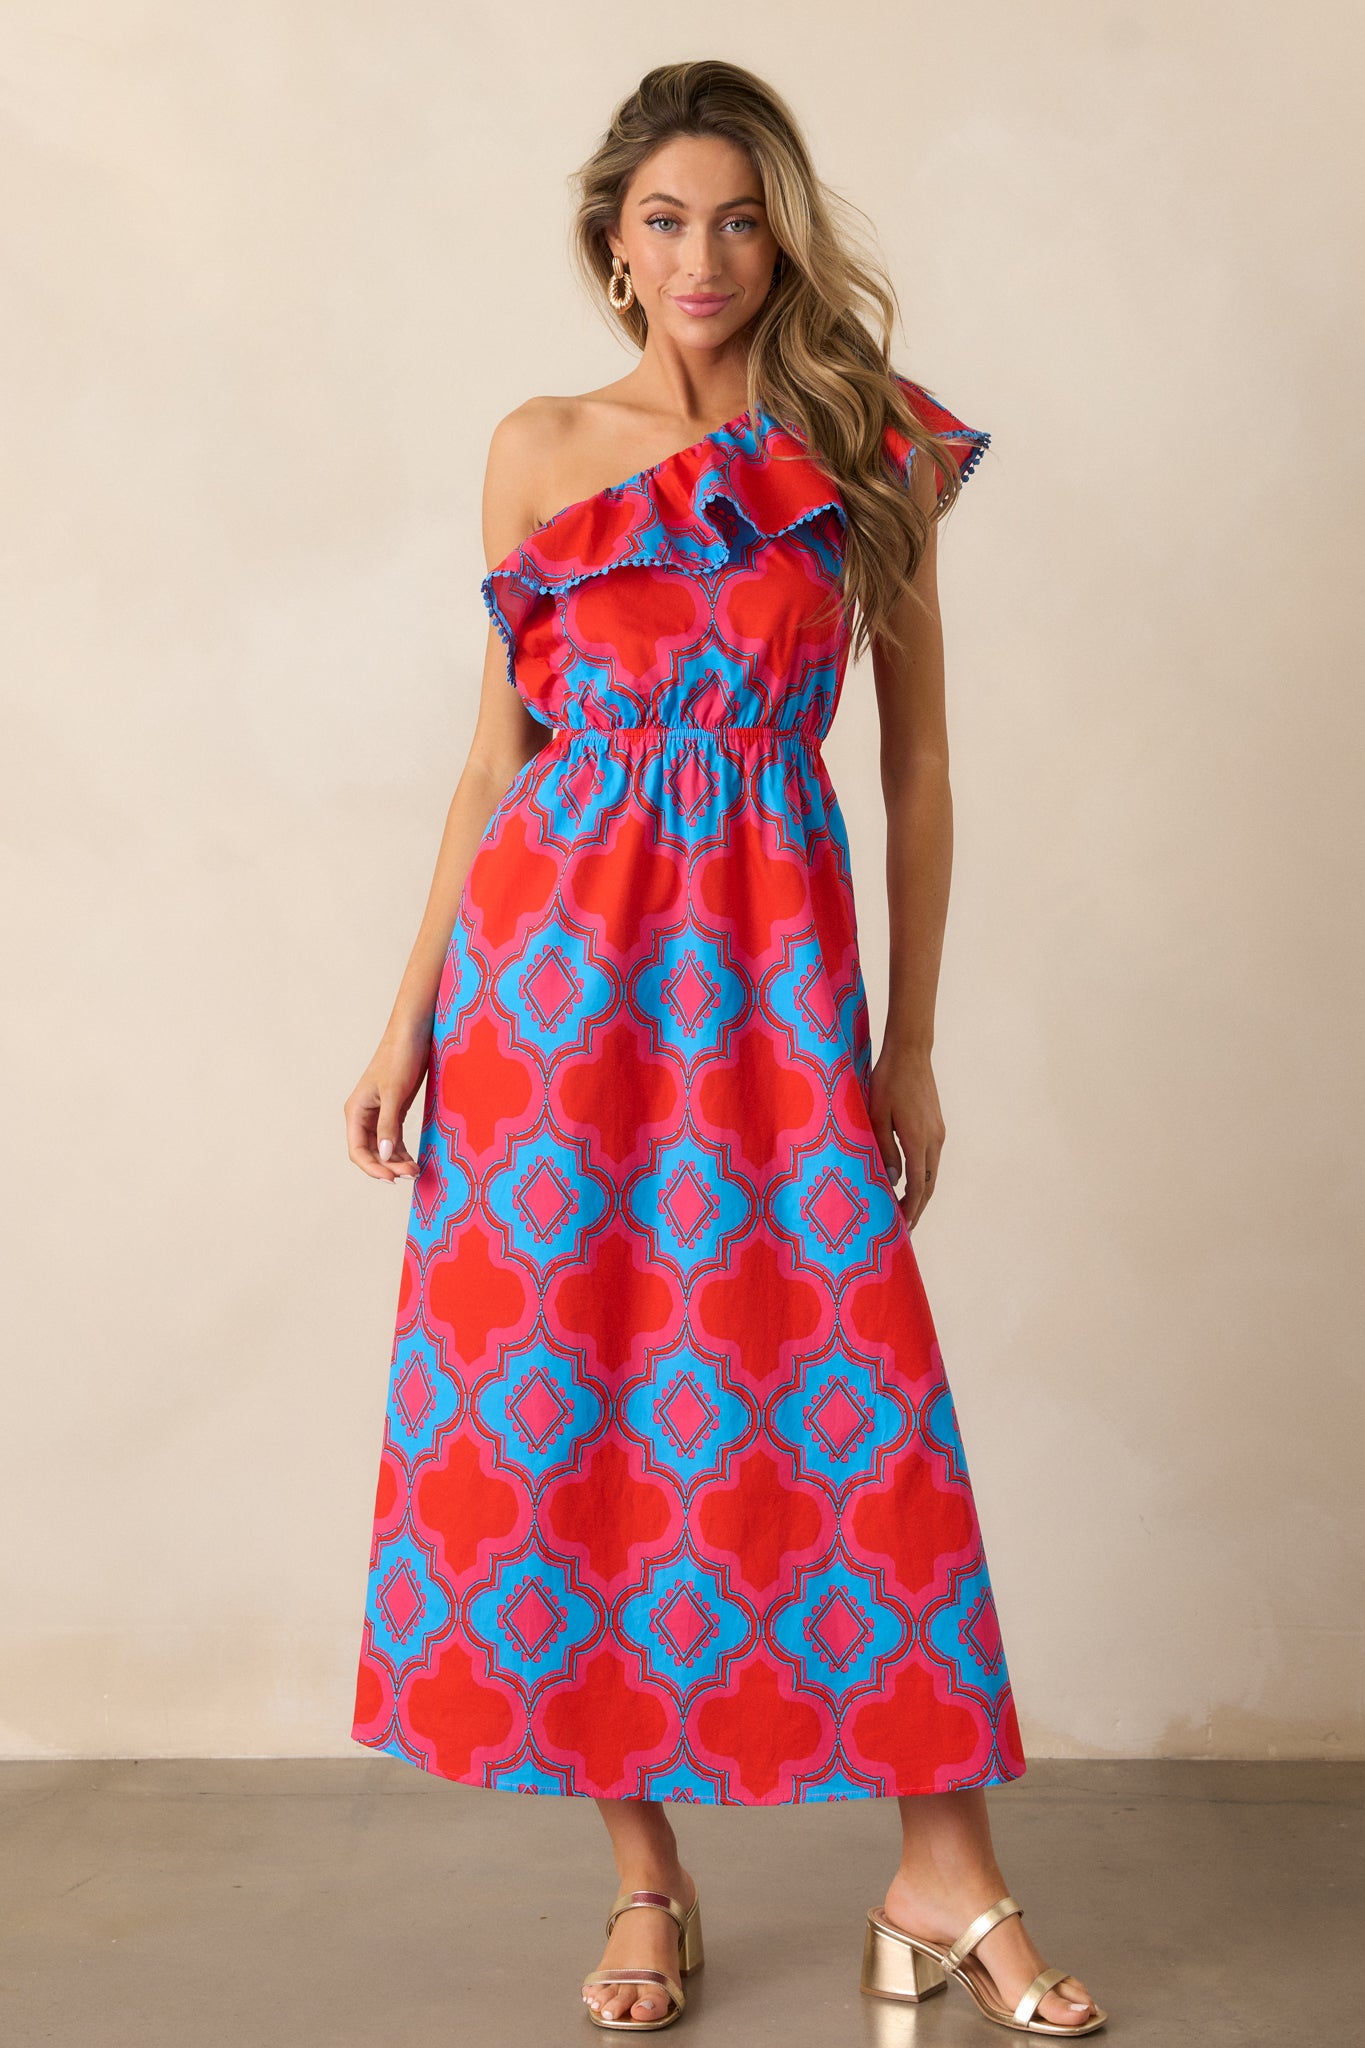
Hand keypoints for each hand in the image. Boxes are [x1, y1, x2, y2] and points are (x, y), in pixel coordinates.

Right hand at [344, 1018, 430, 1182]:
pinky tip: (414, 1160)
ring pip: (383, 1147)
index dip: (373, 1167)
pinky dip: (403, 1151)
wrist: (413, 1033)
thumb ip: (388, 1124)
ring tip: (416, 1170)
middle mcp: (363, 1115)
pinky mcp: (393, 1110)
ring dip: (397, 1161)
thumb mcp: (394, 1092)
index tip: (392, 1179)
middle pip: (370, 1152)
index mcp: (356, 1110)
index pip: (357, 1150)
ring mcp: (378, 1113)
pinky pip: (394, 1138)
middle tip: (412, 1174)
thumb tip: (385, 1154)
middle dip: (389, 1166)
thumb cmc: (400, 1057)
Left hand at [867, 1042, 944, 1228]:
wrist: (910, 1053)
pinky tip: (910, 1180)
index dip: (911, 1208)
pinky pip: (931, 1158)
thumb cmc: (887, 1081)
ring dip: (921, 1192)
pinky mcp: (936, 1125)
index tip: (903, 1225)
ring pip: (932, 1171)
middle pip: (929, 1183)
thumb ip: (883, 1149)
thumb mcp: (876, 1116)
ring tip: (906, 1208)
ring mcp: (938, 1132)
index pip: (918, 1185)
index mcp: (918, 1140)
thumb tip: (892, 1179)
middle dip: (918, 1207)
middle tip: (906, 1227)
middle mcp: (934, 1139)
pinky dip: (923, 1175)